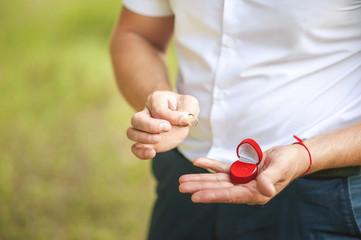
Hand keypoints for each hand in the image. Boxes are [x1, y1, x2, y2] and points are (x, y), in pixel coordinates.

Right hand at [127, 91, 199, 158]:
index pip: (157, 108)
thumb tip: (184, 120)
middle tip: (167, 128)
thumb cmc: (183, 107)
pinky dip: (140, 152)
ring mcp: (144, 128)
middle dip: (150, 126)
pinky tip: (152, 153)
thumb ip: (187, 110)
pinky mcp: (146, 142)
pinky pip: (135, 148)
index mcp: (156, 99)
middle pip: (136, 119)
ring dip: (143, 138)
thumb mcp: (190, 104)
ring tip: (158, 140)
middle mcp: (146, 113)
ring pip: (131, 133)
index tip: (184, 120)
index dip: (170, 116)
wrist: (180, 117)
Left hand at [179, 144, 309, 204]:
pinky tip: (198, 163)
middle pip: (218, 189)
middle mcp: (246, 189)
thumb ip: (271, 178)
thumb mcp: (281, 167)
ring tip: (183, 181)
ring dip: (200, 179)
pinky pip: (223, 169)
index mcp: (256, 193)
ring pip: (217, 180)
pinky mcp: (241, 171)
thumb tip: (263, 189)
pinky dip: (211, 165)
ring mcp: (242, 180)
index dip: (212, 196)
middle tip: (181, 187)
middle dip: (199, 188)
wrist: (292, 156)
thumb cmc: (289, 162)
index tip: (195, 197)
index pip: (230, 195)